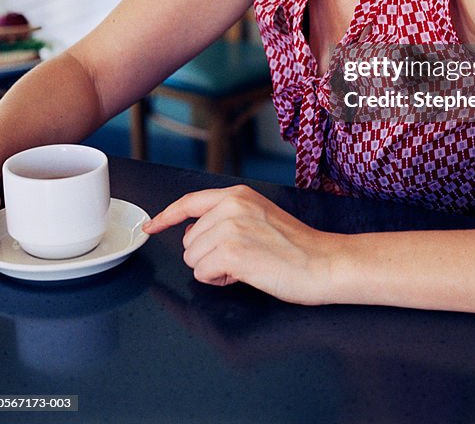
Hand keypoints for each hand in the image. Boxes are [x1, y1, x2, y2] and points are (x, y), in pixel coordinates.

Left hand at [143, 185, 338, 303]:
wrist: (322, 262)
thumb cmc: (296, 246)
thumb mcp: (258, 217)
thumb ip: (224, 218)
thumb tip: (192, 232)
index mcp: (237, 195)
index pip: (189, 202)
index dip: (166, 216)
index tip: (152, 225)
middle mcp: (230, 206)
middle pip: (188, 239)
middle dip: (208, 254)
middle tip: (244, 256)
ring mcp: (230, 228)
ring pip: (192, 258)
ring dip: (214, 269)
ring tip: (247, 264)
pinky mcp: (231, 252)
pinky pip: (202, 273)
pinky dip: (219, 280)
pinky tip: (245, 274)